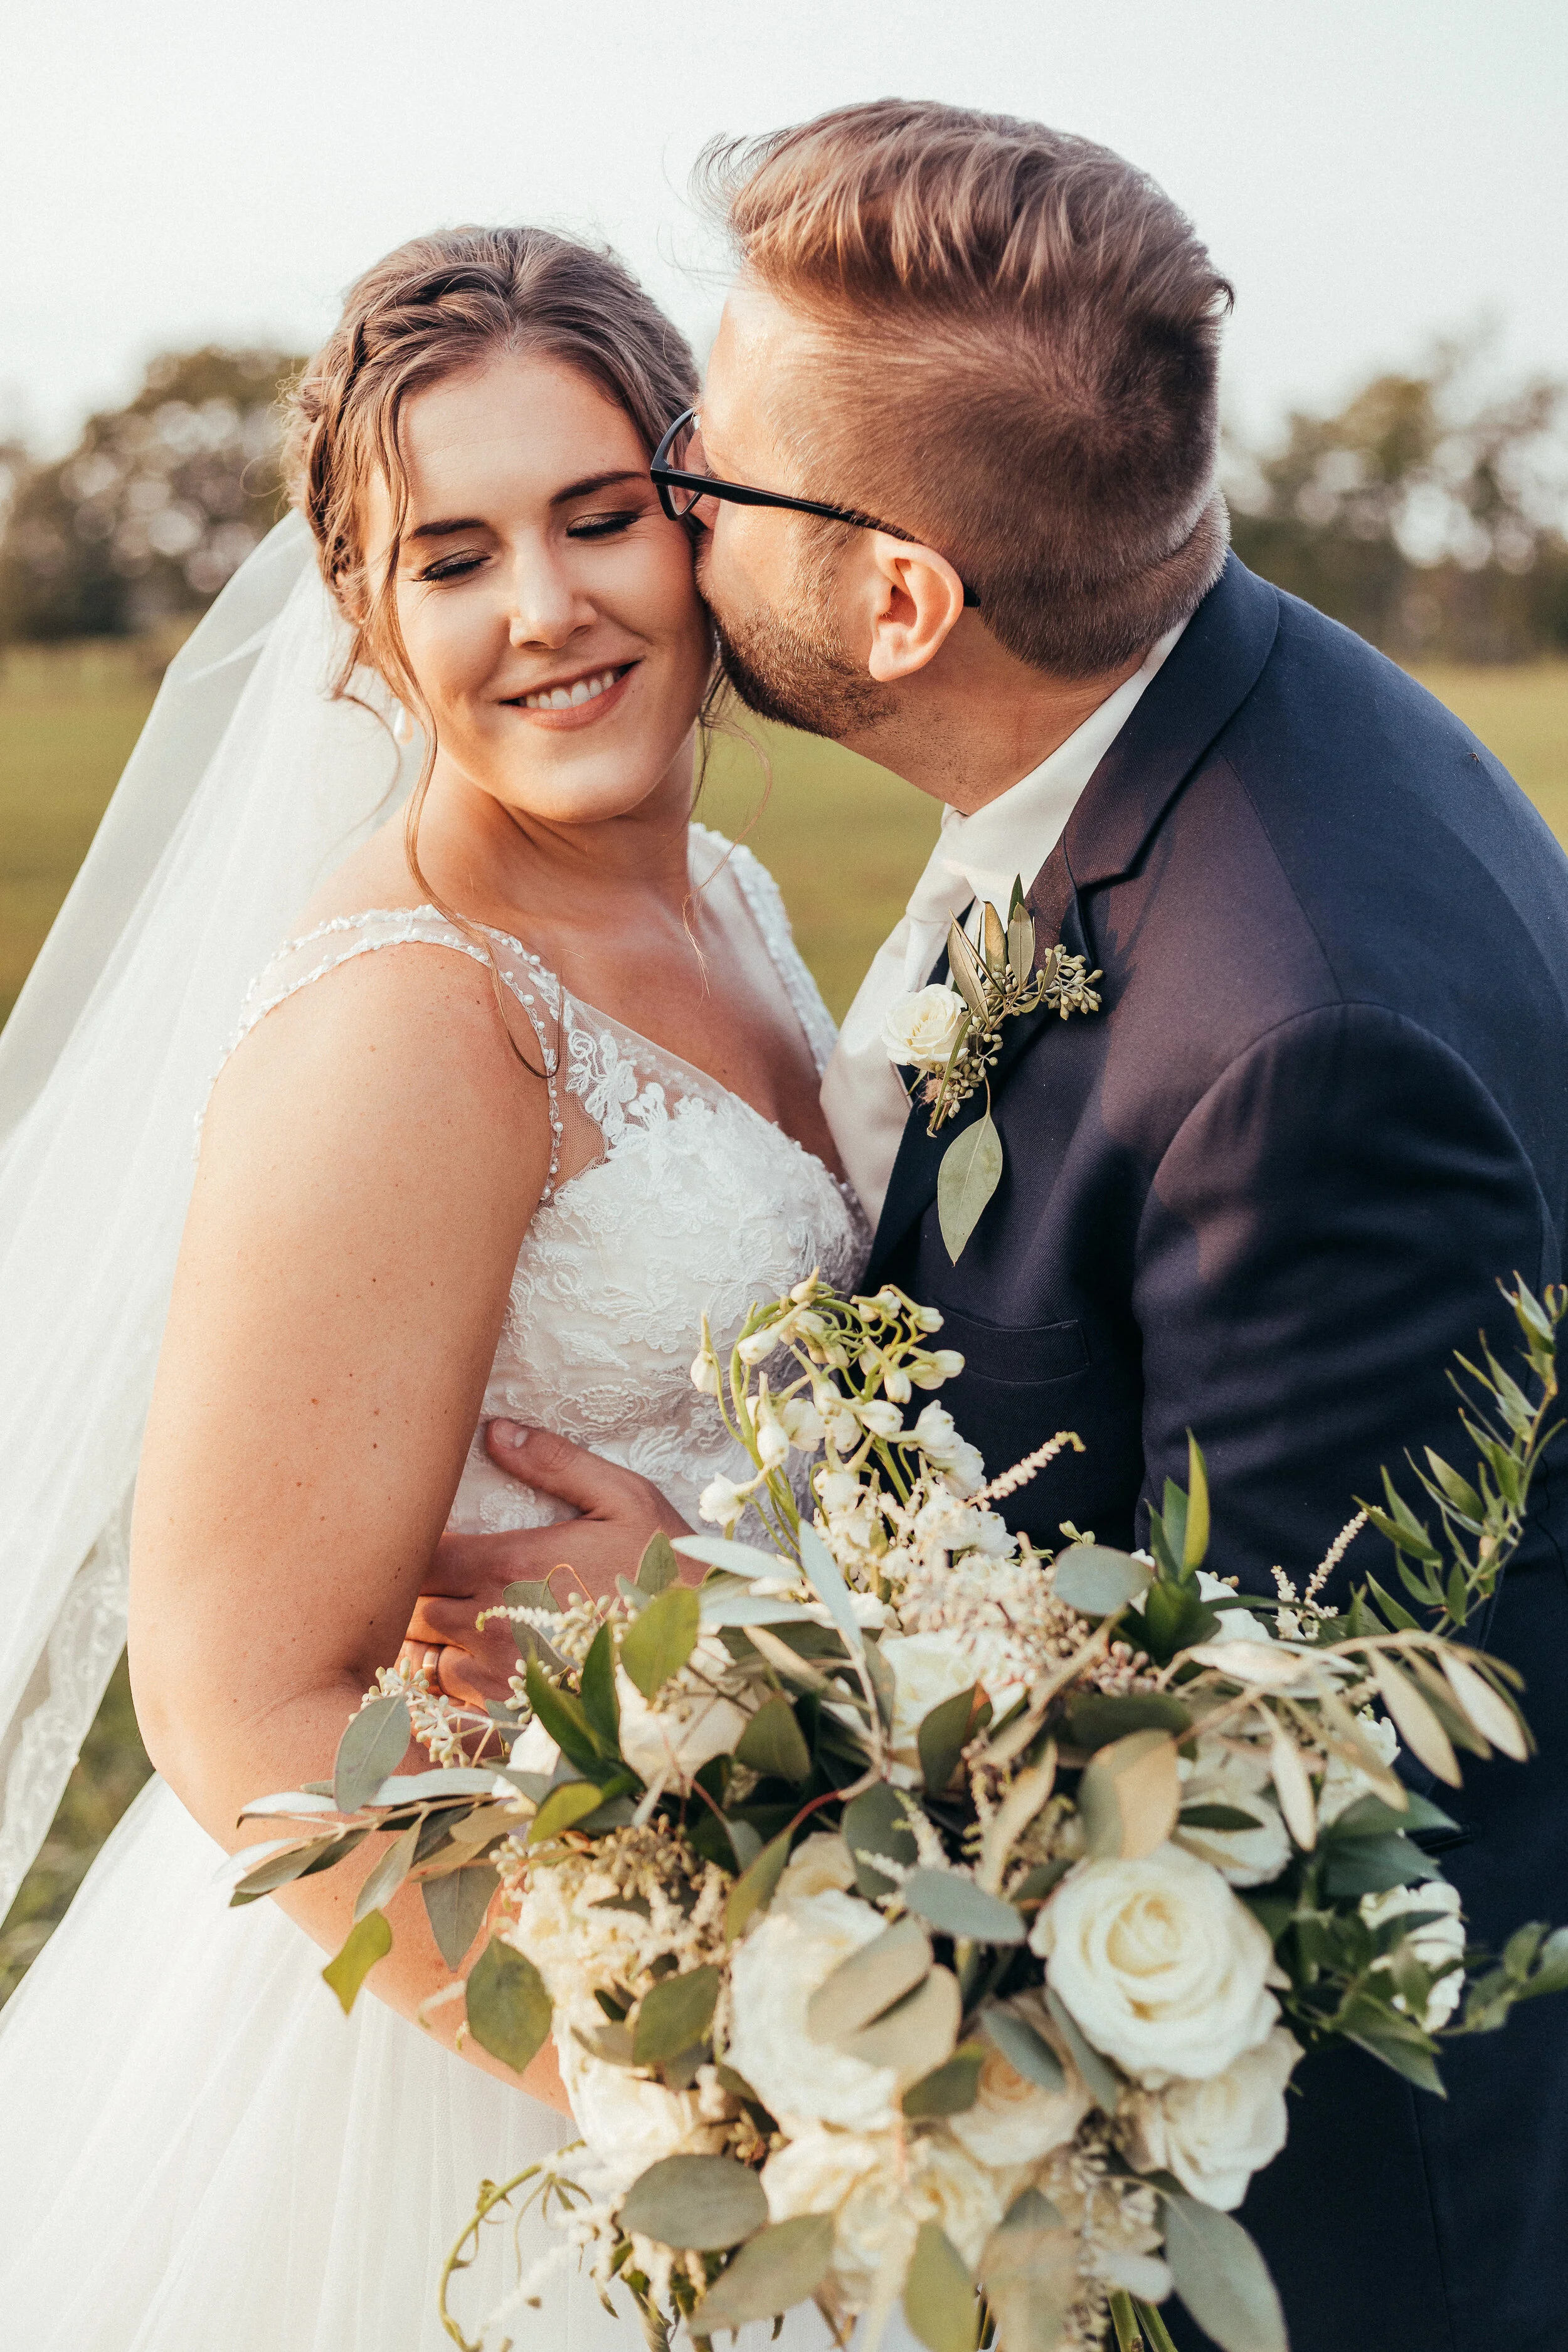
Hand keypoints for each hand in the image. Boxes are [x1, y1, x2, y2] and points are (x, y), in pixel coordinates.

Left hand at [403, 1422, 691, 1706]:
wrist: (699, 1648)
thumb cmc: (661, 1568)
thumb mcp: (622, 1498)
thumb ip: (555, 1463)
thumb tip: (496, 1430)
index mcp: (509, 1563)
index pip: (419, 1556)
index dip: (408, 1548)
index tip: (420, 1537)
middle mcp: (491, 1620)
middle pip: (413, 1606)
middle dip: (417, 1589)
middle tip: (437, 1573)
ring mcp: (500, 1670)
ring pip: (426, 1652)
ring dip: (433, 1633)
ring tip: (456, 1613)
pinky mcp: (513, 1707)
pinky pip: (453, 1693)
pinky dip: (454, 1673)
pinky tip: (480, 1654)